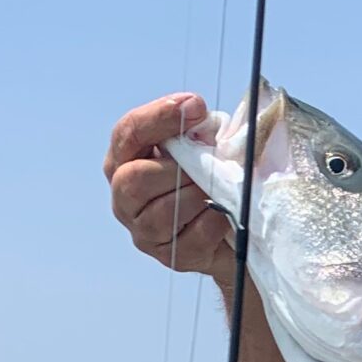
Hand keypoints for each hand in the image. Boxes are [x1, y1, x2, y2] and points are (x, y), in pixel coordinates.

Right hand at [105, 92, 232, 278]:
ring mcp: (143, 230)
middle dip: (176, 169)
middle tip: (207, 163)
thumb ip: (198, 128)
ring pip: (162, 212)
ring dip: (198, 195)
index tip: (195, 105)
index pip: (128, 133)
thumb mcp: (206, 145)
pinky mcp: (170, 256)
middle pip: (134, 180)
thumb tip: (198, 112)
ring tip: (217, 189)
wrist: (237, 228)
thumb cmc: (213, 176)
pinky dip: (214, 220)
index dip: (160, 117)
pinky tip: (224, 213)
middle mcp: (124, 196)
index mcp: (126, 159)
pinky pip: (191, 237)